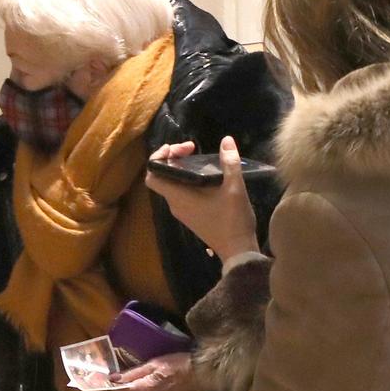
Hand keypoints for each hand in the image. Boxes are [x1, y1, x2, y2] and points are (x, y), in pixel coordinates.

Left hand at [108, 352, 197, 390]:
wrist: (201, 374)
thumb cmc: (176, 364)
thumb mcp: (153, 364)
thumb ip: (132, 373)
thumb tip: (113, 378)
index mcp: (143, 390)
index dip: (116, 386)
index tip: (114, 378)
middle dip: (135, 384)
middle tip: (144, 370)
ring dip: (148, 387)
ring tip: (158, 375)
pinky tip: (167, 382)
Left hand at [144, 136, 258, 261]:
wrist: (237, 250)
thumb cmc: (233, 220)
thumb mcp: (234, 188)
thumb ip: (229, 162)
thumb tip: (227, 140)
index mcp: (178, 196)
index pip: (152, 176)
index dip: (157, 158)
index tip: (176, 148)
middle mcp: (175, 204)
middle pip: (161, 176)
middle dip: (172, 158)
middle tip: (192, 149)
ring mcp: (182, 211)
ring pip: (171, 185)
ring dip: (181, 169)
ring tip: (198, 158)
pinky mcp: (190, 216)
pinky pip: (181, 193)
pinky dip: (187, 180)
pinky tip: (205, 175)